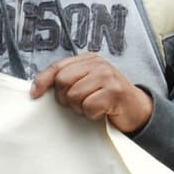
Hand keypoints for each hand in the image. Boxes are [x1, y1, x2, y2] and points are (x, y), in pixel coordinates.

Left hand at [30, 55, 154, 133]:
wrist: (137, 109)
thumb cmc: (108, 98)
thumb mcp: (88, 83)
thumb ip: (70, 80)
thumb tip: (38, 88)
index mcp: (89, 59)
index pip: (57, 67)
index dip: (43, 81)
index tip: (35, 94)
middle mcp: (98, 64)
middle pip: (63, 81)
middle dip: (66, 98)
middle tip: (78, 104)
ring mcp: (107, 76)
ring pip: (74, 95)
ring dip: (80, 108)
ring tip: (92, 106)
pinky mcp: (114, 92)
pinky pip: (89, 107)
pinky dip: (92, 114)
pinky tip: (101, 112)